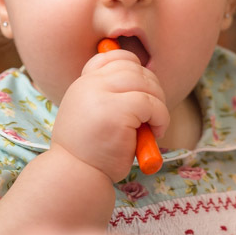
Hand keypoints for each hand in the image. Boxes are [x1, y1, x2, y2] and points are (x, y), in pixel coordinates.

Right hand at [52, 49, 168, 181]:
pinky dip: (161, 117)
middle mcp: (90, 84)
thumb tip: (145, 80)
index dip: (134, 68)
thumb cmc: (90, 152)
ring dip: (159, 104)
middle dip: (152, 88)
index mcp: (84, 83)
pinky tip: (155, 133)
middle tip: (154, 113)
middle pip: (134, 69)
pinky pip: (151, 104)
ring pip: (146, 84)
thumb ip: (110, 95)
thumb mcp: (93, 114)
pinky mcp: (116, 111)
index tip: (141, 90)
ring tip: (154, 125)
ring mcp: (101, 95)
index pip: (114, 57)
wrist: (74, 176)